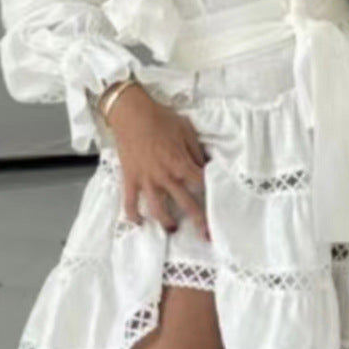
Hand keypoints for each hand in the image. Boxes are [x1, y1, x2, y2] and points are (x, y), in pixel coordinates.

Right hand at [106, 84, 210, 240]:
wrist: (131, 113)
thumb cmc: (161, 119)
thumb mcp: (186, 130)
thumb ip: (196, 151)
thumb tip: (205, 165)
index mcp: (181, 163)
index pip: (201, 184)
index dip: (211, 192)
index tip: (217, 201)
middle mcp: (166, 177)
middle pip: (186, 203)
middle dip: (199, 220)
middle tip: (207, 235)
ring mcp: (147, 181)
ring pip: (158, 210)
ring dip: (167, 222)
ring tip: (173, 229)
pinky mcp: (130, 180)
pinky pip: (130, 203)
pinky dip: (133, 216)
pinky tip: (139, 223)